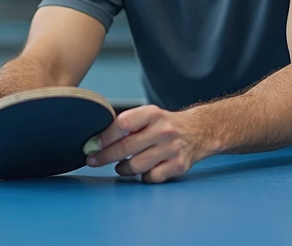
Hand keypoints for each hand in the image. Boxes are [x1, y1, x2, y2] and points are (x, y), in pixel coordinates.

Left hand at [85, 105, 208, 183]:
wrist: (198, 131)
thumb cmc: (164, 125)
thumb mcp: (149, 116)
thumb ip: (126, 125)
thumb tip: (95, 142)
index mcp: (153, 114)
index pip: (123, 124)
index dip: (105, 136)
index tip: (93, 145)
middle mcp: (164, 130)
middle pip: (126, 147)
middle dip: (105, 156)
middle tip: (93, 161)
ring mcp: (172, 149)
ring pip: (136, 166)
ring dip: (123, 169)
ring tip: (121, 166)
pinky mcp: (178, 165)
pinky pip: (151, 177)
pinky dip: (143, 176)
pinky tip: (144, 170)